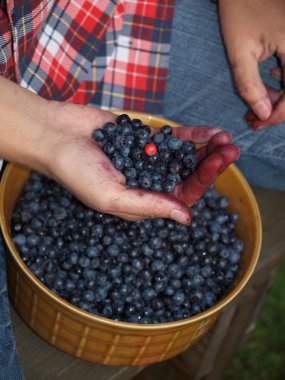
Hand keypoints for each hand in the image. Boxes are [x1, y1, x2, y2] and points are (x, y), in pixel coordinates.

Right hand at [44, 102, 238, 224]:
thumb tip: (187, 219)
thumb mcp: (112, 196)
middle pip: (187, 176)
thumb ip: (150, 205)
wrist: (55, 136)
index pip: (181, 197)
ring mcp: (148, 159)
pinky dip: (191, 136)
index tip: (217, 164)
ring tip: (226, 139)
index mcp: (142, 202)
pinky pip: (172, 138)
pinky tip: (210, 132)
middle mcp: (149, 182)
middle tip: (231, 151)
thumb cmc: (77, 172)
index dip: (202, 182)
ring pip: (184, 157)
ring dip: (206, 150)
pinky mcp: (144, 138)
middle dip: (210, 164)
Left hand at [218, 0, 284, 128]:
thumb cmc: (240, 13)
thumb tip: (262, 114)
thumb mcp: (240, 53)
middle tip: (254, 118)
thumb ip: (250, 85)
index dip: (278, 113)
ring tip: (256, 104)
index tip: (258, 123)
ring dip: (281, 97)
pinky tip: (269, 81)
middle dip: (278, 108)